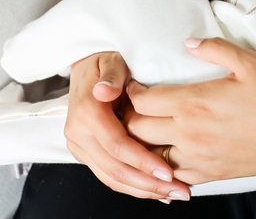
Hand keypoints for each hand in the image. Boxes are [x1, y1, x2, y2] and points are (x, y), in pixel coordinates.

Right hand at [63, 52, 191, 201]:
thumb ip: (111, 77)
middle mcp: (79, 133)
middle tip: (177, 190)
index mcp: (87, 113)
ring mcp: (80, 146)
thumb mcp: (112, 61)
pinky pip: (108, 174)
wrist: (86, 66)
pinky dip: (131, 185)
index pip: (117, 146)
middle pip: (115, 168)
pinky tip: (154, 191)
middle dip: (147, 183)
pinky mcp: (86, 152)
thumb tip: (105, 91)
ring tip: (171, 195)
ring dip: (142, 190)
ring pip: (111, 177)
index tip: (167, 172)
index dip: (143, 161)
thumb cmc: (105, 61)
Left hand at [122, 38, 255, 184]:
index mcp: (194, 102)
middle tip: (135, 108)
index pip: (142, 101)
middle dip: (130, 118)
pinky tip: (169, 155)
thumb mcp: (250, 62)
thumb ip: (215, 48)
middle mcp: (188, 133)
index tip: (135, 86)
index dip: (132, 92)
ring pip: (150, 155)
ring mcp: (197, 157)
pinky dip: (164, 166)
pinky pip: (173, 174)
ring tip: (149, 131)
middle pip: (137, 130)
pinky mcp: (209, 174)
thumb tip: (189, 43)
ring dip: (144, 143)